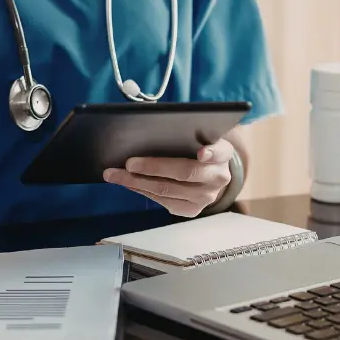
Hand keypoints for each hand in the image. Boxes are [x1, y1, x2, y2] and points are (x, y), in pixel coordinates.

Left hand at [103, 139, 234, 217]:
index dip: (211, 152)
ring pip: (168, 190)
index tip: (201, 152)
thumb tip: (147, 129)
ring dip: (137, 182)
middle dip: (153, 167)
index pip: (219, 151)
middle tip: (128, 163)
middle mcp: (218, 177)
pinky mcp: (192, 210)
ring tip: (116, 175)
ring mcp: (206, 197)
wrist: (209, 173)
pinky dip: (142, 191)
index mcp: (223, 153)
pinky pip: (163, 202)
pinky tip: (127, 182)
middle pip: (185, 172)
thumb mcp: (197, 136)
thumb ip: (184, 133)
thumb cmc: (196, 147)